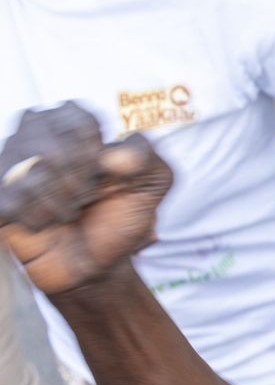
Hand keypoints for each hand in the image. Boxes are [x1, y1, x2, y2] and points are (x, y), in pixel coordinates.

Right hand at [0, 103, 172, 295]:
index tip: (105, 176)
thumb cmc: (120, 217)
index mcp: (75, 122)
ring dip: (59, 207)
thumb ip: (147, 157)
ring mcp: (10, 161)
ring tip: (66, 213)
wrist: (93, 263)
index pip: (78, 121)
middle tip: (86, 200)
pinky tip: (44, 224)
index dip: (95, 157)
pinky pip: (11, 200)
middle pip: (53, 152)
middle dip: (78, 186)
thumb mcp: (152, 184)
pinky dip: (36, 220)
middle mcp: (37, 133)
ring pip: (30, 178)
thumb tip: (114, 154)